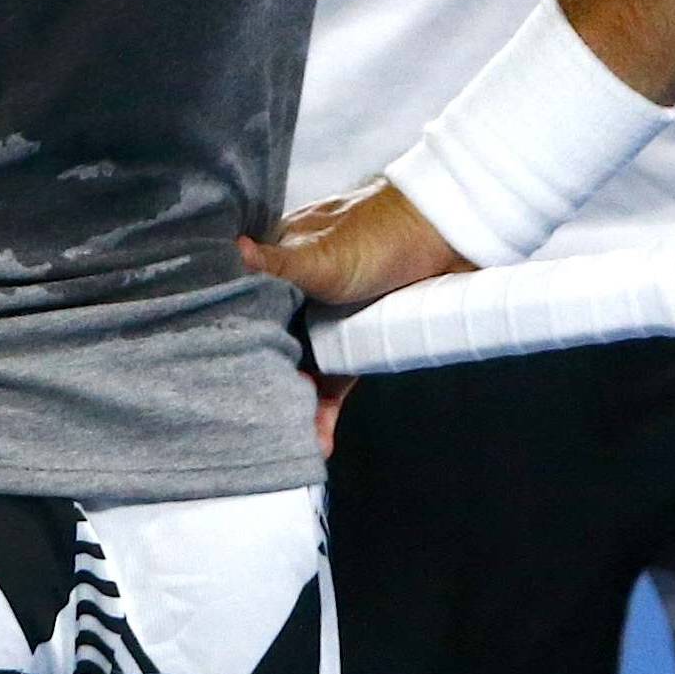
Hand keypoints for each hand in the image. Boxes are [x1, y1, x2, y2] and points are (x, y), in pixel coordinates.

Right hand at [240, 178, 471, 458]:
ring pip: (302, 366)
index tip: (225, 377)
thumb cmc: (379, 234)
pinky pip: (335, 383)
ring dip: (295, 403)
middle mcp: (298, 291)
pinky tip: (320, 439)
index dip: (234, 341)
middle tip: (258, 419)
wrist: (449, 238)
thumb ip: (278, 263)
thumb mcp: (322, 254)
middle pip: (271, 342)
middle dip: (264, 381)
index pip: (244, 306)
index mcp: (280, 263)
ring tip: (289, 434)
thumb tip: (232, 251)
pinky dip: (326, 411)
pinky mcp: (359, 342)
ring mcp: (330, 317)